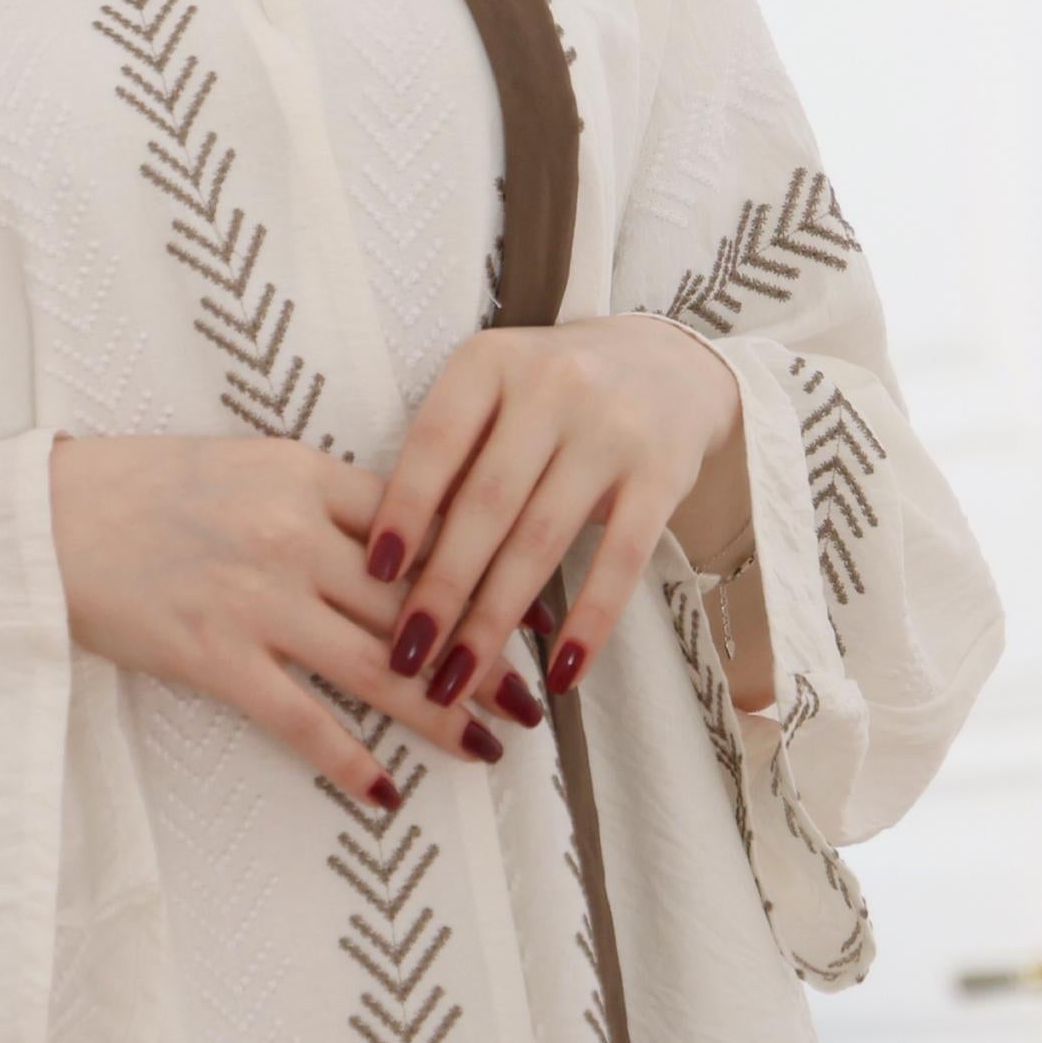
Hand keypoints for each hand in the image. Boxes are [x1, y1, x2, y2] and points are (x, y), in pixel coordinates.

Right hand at [47, 431, 518, 813]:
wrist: (47, 520)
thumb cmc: (145, 489)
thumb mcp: (247, 464)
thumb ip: (322, 498)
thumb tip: (400, 539)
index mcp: (305, 478)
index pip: (422, 524)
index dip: (487, 567)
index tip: (533, 601)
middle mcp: (292, 537)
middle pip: (416, 602)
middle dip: (484, 652)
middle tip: (534, 695)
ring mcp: (256, 601)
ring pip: (376, 666)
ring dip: (441, 712)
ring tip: (489, 743)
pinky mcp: (216, 657)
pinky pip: (301, 720)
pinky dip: (351, 759)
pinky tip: (389, 790)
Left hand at [363, 317, 743, 712]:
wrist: (669, 362)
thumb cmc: (552, 393)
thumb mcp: (495, 393)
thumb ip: (453, 456)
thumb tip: (390, 560)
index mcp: (491, 362)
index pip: (436, 443)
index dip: (404, 510)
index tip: (372, 575)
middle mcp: (553, 386)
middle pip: (485, 503)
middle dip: (440, 590)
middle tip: (405, 655)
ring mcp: (613, 430)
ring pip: (541, 539)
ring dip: (494, 621)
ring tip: (457, 680)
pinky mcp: (665, 474)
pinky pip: (622, 561)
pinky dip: (589, 623)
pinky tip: (560, 674)